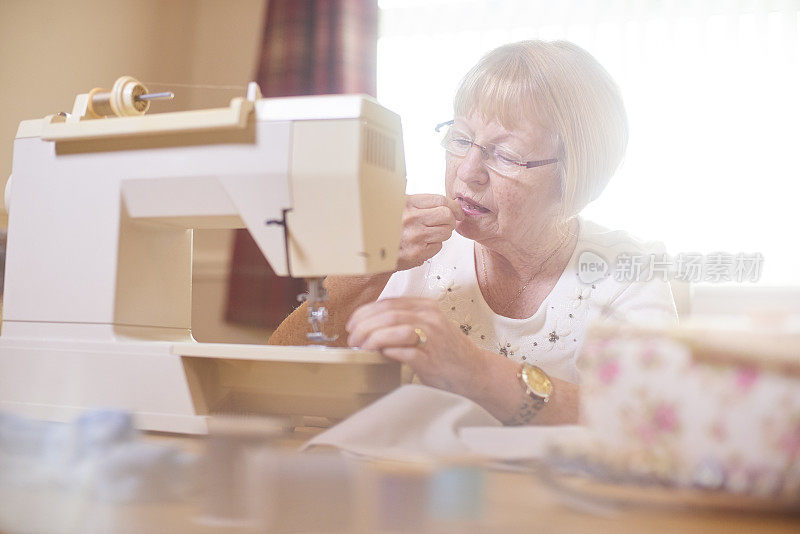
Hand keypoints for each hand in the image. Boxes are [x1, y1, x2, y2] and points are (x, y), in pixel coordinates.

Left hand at [345, 297, 484, 396]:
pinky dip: (388, 352)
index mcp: (426, 307)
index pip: (388, 303)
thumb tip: (371, 325)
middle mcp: (430, 318)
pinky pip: (404, 351)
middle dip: (363, 326)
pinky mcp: (432, 359)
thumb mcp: (428, 328)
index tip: (352, 324)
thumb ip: (405, 321)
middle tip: (353, 339)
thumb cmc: (447, 353)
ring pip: (393, 328)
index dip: (365, 312)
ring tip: (361, 348)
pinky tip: (380, 356)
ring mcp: (433, 337)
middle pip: (387, 314)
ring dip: (371, 338)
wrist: (475, 372)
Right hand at [396, 194, 463, 270]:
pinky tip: (423, 244)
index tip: (457, 211)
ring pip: (446, 232)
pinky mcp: (417, 252)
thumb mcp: (399, 207)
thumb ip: (420, 203)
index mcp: (407, 203)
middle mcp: (411, 218)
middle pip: (447, 215)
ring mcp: (414, 236)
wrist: (376, 251)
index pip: (441, 200)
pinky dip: (434, 245)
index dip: (454, 206)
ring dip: (442, 233)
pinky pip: (439, 246)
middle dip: (450, 220)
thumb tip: (447, 203)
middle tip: (445, 223)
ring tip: (430, 234)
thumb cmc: (390, 229)